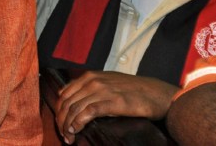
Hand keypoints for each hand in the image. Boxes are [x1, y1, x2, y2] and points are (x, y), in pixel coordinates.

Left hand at [55, 71, 178, 143]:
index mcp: (89, 76)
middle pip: (67, 102)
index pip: (64, 94)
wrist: (156, 93)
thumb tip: (74, 100)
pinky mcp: (112, 101)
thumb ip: (90, 88)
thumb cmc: (133, 90)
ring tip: (68, 137)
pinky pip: (88, 112)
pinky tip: (76, 130)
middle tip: (63, 135)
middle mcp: (93, 81)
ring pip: (75, 108)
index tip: (60, 124)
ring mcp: (102, 90)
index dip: (59, 111)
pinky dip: (78, 122)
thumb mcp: (107, 82)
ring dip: (68, 125)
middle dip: (61, 120)